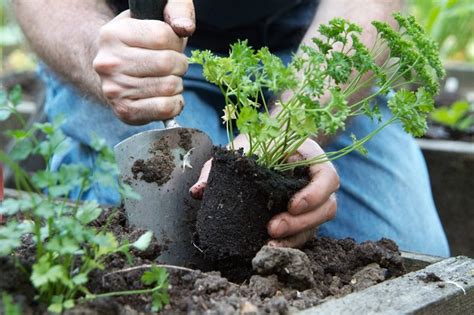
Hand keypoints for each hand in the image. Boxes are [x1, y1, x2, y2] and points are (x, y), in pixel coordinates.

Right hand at [92, 0, 194, 124]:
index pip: (163, 35)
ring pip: (169, 86)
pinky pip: (165, 108)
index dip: (176, 41)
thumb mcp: (153, 16)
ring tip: (167, 79)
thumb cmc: (141, 44)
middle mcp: (108, 62)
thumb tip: (185, 28)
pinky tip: (168, 97)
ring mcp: (115, 89)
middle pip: (167, 63)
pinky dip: (176, 103)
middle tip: (173, 65)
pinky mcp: (125, 111)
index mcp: (112, 34)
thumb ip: (176, 8)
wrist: (113, 72)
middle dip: (180, 64)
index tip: (171, 45)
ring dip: (178, 84)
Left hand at [190, 138, 338, 247]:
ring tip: (270, 243)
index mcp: (311, 158)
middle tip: (272, 228)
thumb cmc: (257, 143)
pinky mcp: (303, 217)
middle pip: (326, 208)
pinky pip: (304, 233)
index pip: (328, 177)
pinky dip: (289, 242)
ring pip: (317, 225)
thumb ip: (218, 166)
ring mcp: (313, 201)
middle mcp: (317, 182)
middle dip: (301, 222)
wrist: (266, 145)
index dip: (315, 194)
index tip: (291, 205)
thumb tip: (198, 191)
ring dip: (296, 236)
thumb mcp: (240, 147)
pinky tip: (270, 247)